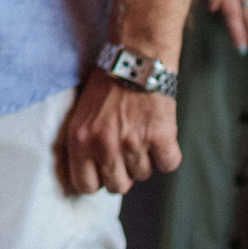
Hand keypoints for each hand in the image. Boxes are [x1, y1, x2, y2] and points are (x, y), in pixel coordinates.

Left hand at [57, 69, 179, 195]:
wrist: (135, 61)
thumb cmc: (106, 86)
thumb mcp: (80, 115)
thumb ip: (81, 145)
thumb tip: (83, 178)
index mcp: (80, 140)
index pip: (85, 186)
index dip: (97, 180)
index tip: (103, 172)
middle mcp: (104, 146)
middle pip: (117, 187)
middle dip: (122, 173)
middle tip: (125, 150)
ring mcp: (133, 143)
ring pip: (142, 175)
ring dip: (144, 159)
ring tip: (140, 133)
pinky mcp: (160, 137)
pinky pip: (167, 164)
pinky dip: (167, 153)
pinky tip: (159, 135)